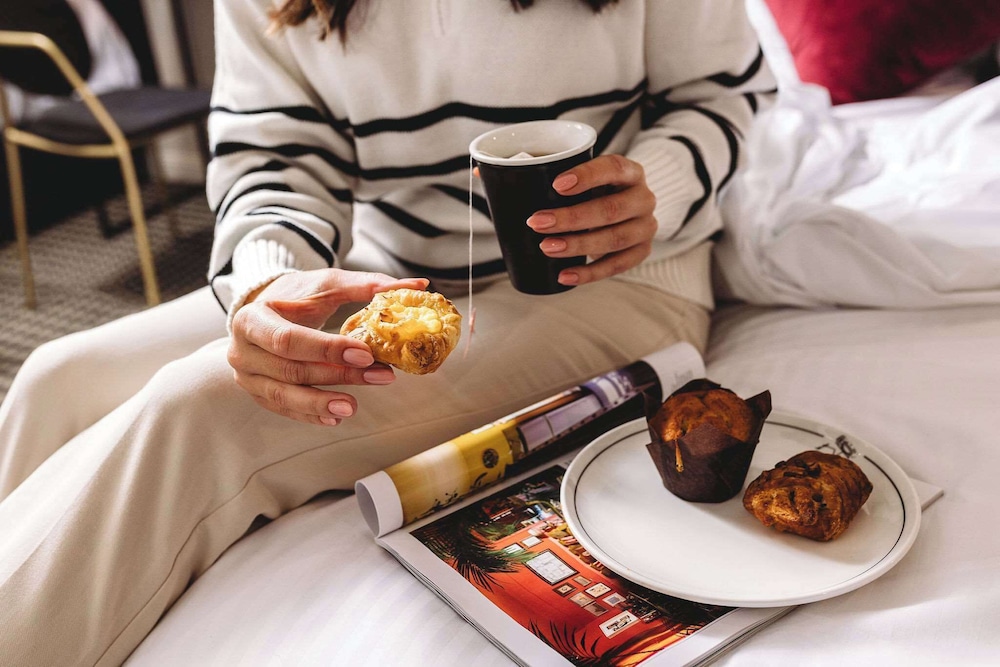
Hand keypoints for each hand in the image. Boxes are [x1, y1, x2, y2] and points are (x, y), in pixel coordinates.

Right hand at [228, 269, 428, 424]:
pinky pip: (284, 410)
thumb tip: (417, 285)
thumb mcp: (326, 285)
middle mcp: (242, 351)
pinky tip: (335, 417)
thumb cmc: (296, 296)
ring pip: (286, 396)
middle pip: (293, 370)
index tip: (366, 353)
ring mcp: (247, 377)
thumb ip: (367, 285)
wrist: (263, 310)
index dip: (328, 349)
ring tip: (354, 405)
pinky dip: (310, 415)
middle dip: (338, 375)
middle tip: (380, 376)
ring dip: (322, 403)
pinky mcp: (258, 394)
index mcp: (251, 319)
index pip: (289, 339)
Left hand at [526, 154, 656, 285]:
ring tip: (547, 247)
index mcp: (630, 172)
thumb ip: (546, 176)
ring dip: (578, 245)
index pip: (613, 168)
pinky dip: (588, 273)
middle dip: (571, 218)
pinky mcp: (641, 252)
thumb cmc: (593, 192)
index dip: (587, 176)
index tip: (557, 185)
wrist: (624, 213)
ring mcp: (645, 227)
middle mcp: (644, 198)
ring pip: (614, 238)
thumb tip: (489, 177)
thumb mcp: (580, 177)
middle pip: (611, 208)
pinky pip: (616, 265)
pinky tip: (564, 275)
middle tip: (537, 222)